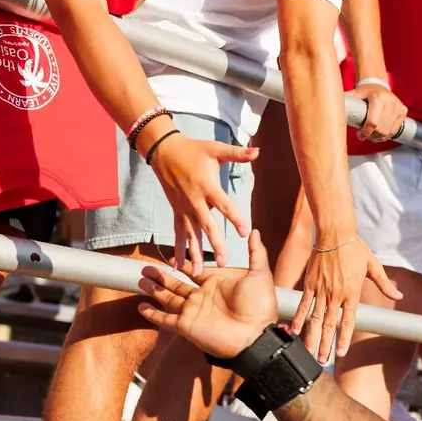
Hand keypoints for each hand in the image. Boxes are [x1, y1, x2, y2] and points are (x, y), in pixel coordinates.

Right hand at [138, 231, 278, 358]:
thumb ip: (256, 253)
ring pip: (167, 298)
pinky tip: (141, 306)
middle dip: (162, 276)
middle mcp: (201, 297)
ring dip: (154, 289)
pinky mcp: (185, 326)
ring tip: (140, 279)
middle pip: (176, 284)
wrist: (254, 335)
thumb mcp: (259, 274)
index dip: (183, 265)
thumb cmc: (259, 307)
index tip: (171, 257)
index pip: (195, 272)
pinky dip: (152, 314)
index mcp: (216, 285)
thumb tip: (254, 231)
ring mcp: (192, 312)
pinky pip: (164, 319)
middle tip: (147, 267)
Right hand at [147, 130, 260, 273]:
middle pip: (206, 225)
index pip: (224, 204)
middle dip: (215, 243)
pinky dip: (177, 249)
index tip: (244, 232)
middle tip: (223, 261)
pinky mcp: (176, 212)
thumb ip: (237, 153)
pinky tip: (177, 266)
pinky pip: (177, 233)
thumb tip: (258, 151)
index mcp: (207, 186)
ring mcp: (183, 208)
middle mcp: (194, 201)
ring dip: (194, 253)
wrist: (164, 151)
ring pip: (190, 234)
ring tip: (198, 271)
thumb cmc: (193, 150)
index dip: (234, 217)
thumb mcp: (215, 149)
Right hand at [291, 235, 402, 362]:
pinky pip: (303, 304)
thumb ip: (384, 285)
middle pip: (330, 324)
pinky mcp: (309, 284)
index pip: (348, 321)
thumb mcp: (373, 267)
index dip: (343, 339)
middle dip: (326, 344)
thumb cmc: (355, 250)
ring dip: (312, 336)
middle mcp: (335, 294)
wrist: (335, 234)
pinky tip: (296, 331)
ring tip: (309, 351)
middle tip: (322, 360)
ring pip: (315, 318)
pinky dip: (299, 318)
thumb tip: (399, 296)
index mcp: (352, 292)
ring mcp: (321, 290)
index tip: (340, 353)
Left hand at [348, 81, 406, 141]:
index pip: (373, 122)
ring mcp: (398, 106)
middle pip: (381, 129)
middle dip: (371, 136)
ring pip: (389, 132)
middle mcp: (390, 101)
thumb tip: (329, 106)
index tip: (360, 135)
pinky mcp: (403, 111)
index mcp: (377, 98)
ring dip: (379, 137)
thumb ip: (345, 100)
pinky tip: (380, 134)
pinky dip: (387, 135)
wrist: (378, 85)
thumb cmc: (365, 92)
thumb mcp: (354, 93)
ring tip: (371, 135)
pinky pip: (395, 129)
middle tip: (364, 136)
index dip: (366, 132)